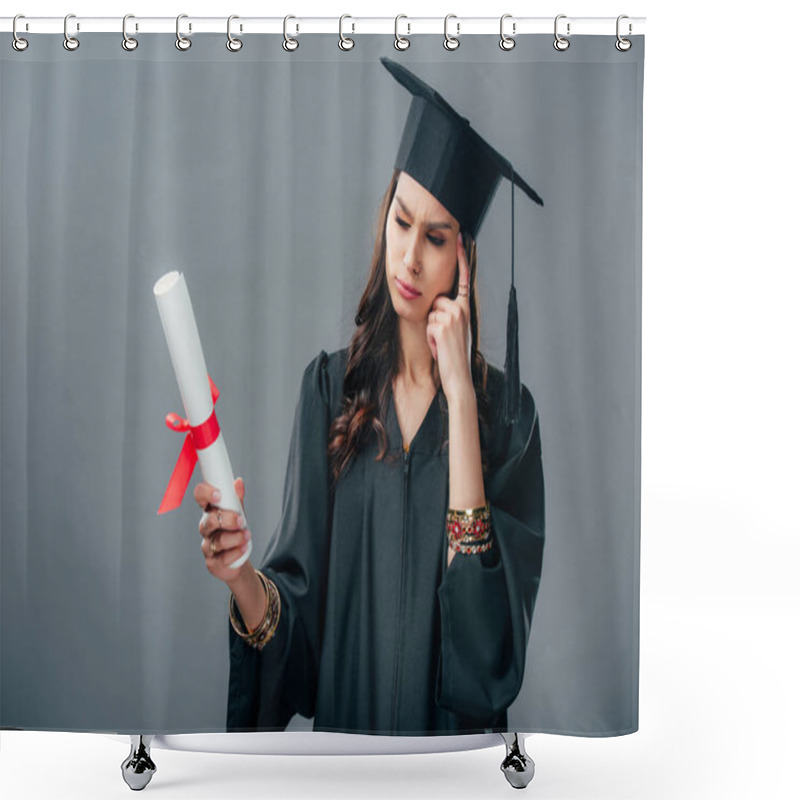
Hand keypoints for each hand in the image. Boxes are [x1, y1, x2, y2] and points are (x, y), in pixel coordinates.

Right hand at [194, 477, 249, 585]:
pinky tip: (244, 548)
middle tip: (241, 520)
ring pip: (217, 540)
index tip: (218, 494)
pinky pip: (222, 558)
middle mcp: (206, 528)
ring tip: (247, 536)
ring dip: (235, 537)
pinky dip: (236, 552)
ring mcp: (207, 545)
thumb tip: (238, 482)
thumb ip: (237, 499)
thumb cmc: (235, 531)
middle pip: (209, 521)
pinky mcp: (213, 562)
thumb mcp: (238, 513)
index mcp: (210, 511)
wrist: (239, 558)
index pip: (200, 497)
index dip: (206, 494)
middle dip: (227, 519)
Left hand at [427, 232, 472, 401]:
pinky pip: (427, 325)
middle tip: (444, 337)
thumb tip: (437, 304)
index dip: (462, 258)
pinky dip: (430, 338)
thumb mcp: (455, 329)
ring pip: (430, 313)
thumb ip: (449, 314)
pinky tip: (440, 346)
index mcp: (466, 308)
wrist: (458, 374)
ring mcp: (453, 316)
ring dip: (431, 330)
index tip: (462, 238)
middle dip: (434, 318)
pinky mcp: (442, 325)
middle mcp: (462, 309)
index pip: (464, 279)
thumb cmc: (454, 354)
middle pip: (436, 300)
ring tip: (442, 343)